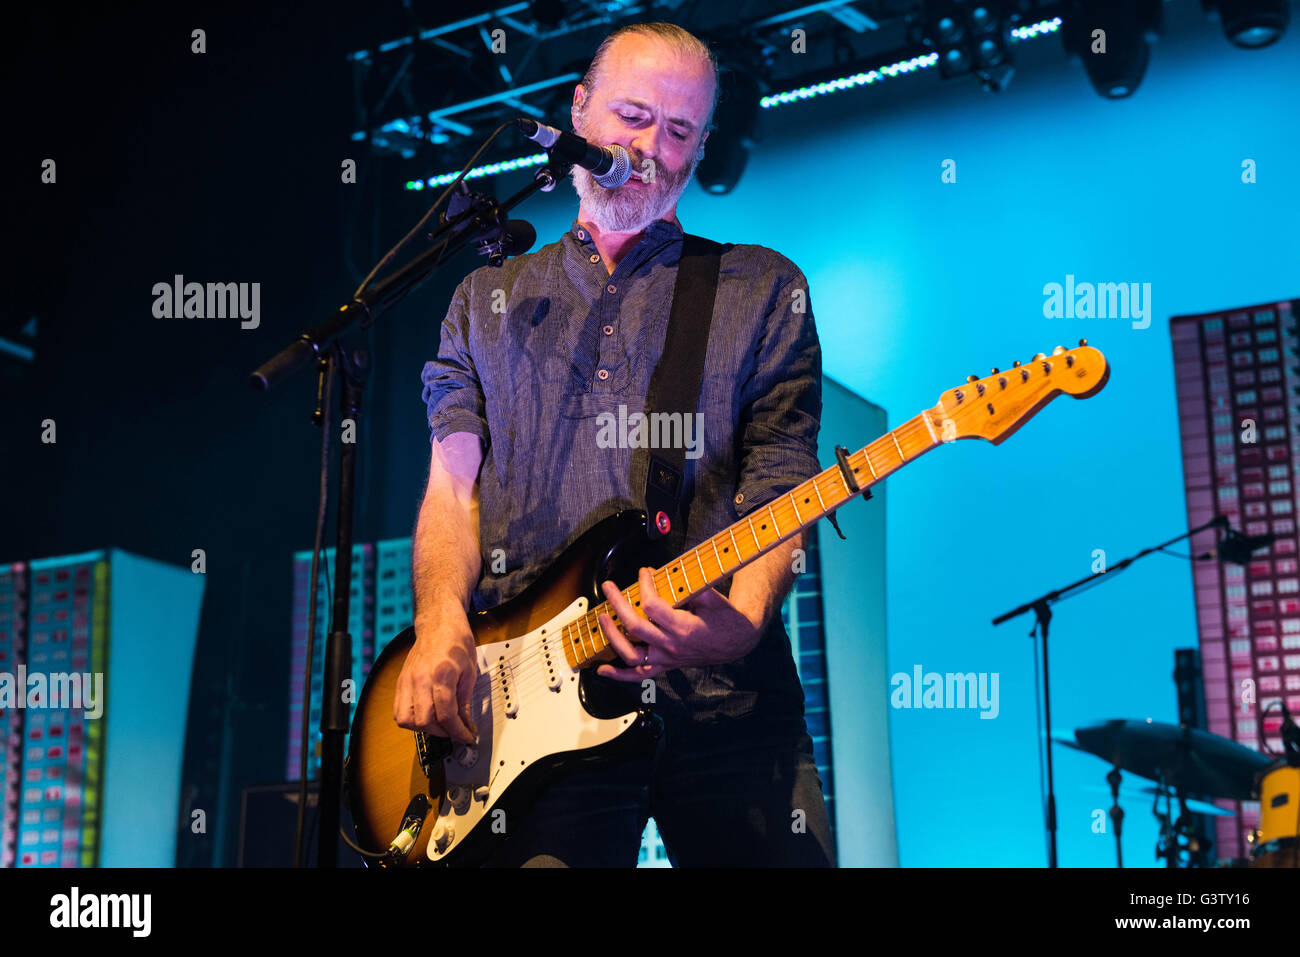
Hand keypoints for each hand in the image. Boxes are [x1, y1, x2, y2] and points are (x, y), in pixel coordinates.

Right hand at [393, 614, 478, 742]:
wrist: (439, 624)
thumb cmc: (456, 642)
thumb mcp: (470, 672)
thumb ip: (465, 701)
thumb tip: (466, 723)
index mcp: (441, 674)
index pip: (446, 715)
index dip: (458, 731)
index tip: (466, 735)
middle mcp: (420, 679)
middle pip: (424, 721)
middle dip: (442, 732)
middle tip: (455, 730)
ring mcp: (407, 681)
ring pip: (406, 720)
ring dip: (424, 728)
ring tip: (439, 724)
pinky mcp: (400, 682)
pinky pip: (398, 711)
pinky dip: (411, 719)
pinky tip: (425, 715)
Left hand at [595, 566, 761, 680]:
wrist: (738, 641)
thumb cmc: (726, 618)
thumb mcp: (710, 595)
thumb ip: (685, 585)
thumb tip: (658, 574)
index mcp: (684, 627)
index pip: (652, 606)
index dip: (644, 585)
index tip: (644, 572)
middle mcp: (673, 646)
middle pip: (635, 627)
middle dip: (617, 604)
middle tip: (609, 587)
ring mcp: (668, 658)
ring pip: (631, 654)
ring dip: (612, 635)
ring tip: (603, 617)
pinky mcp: (667, 665)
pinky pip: (640, 674)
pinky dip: (619, 674)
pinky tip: (603, 669)